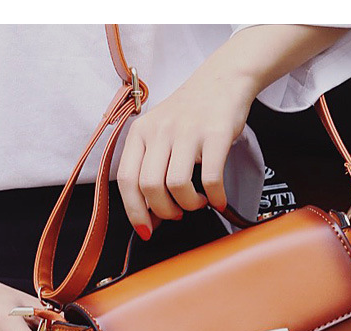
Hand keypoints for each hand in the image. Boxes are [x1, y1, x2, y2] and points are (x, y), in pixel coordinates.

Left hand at [116, 69, 257, 239]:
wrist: (223, 80)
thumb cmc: (190, 113)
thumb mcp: (160, 134)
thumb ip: (150, 170)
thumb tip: (150, 217)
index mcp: (140, 133)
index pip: (127, 180)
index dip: (134, 212)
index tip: (146, 231)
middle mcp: (160, 131)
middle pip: (151, 187)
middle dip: (165, 211)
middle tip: (177, 213)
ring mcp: (187, 132)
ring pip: (177, 185)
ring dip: (189, 204)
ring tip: (197, 202)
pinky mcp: (216, 134)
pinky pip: (211, 178)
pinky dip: (215, 197)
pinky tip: (218, 199)